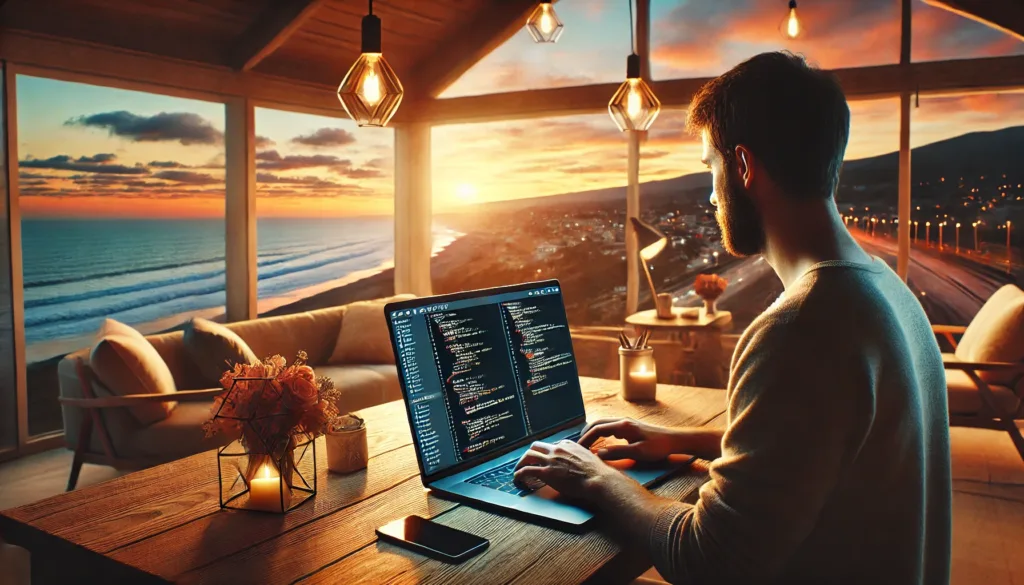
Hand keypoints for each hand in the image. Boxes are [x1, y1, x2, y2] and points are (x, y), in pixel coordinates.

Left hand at [513, 439, 627, 502]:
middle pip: (536, 446)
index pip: (551, 445)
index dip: (545, 453)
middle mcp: (557, 449)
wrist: (598, 479)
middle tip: (527, 462)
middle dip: (530, 454)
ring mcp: (550, 460)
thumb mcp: (589, 458)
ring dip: (521, 463)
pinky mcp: (546, 472)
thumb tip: (580, 463)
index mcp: (568, 445)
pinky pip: (526, 470)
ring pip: (528, 455)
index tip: (544, 459)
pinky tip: (517, 479)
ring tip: (518, 470)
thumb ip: (580, 457)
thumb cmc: (597, 472)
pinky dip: (519, 474)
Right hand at [578, 418, 678, 461]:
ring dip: (592, 432)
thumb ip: (617, 453)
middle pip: (597, 423)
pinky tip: (601, 442)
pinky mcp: (630, 427)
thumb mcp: (638, 453)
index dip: (586, 439)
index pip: (597, 429)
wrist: (674, 440)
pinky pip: (610, 427)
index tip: (578, 449)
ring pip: (603, 424)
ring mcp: (626, 423)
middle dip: (586, 434)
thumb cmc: (658, 447)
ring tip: (585, 444)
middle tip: (578, 446)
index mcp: (622, 426)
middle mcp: (622, 421)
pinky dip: (600, 433)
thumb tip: (598, 454)